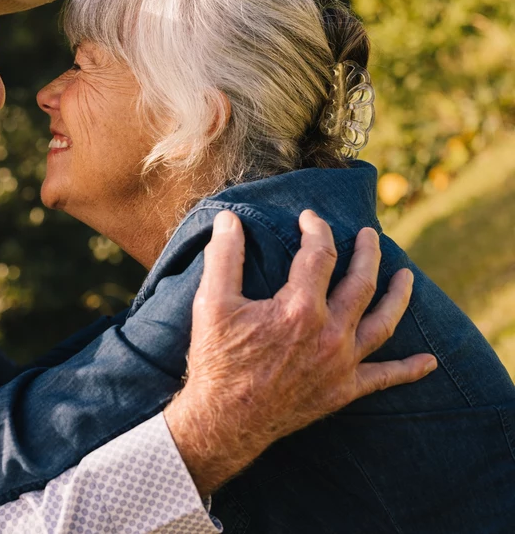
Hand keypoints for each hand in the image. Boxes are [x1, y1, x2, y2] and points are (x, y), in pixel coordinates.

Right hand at [164, 209, 434, 495]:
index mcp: (300, 307)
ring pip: (383, 323)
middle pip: (361, 283)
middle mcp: (330, 333)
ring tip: (407, 277)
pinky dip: (409, 369)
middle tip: (370, 235)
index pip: (319, 254)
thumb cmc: (217, 360)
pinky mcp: (343, 390)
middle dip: (367, 253)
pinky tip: (429, 361)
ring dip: (399, 297)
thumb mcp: (211, 302)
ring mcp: (341, 363)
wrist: (225, 421)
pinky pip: (385, 377)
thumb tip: (230, 219)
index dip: (316, 229)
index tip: (309, 218)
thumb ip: (224, 256)